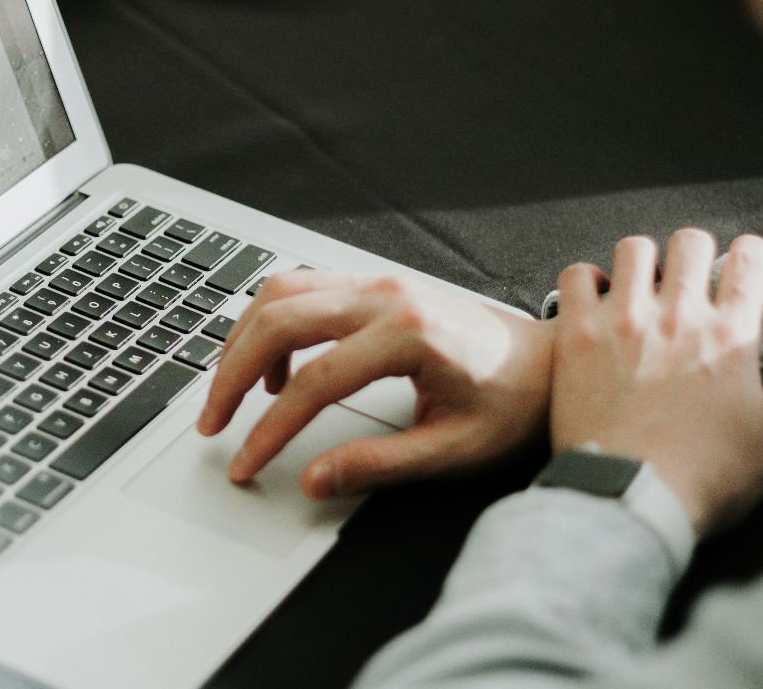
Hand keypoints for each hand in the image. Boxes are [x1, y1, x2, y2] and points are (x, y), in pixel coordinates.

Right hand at [196, 271, 553, 498]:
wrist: (550, 362)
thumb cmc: (512, 402)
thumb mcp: (453, 448)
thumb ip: (380, 465)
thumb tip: (315, 481)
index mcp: (409, 334)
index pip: (313, 382)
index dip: (270, 430)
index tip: (246, 463)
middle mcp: (387, 294)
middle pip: (279, 320)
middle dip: (231, 375)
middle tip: (213, 423)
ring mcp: (378, 281)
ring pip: (280, 293)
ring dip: (243, 340)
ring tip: (233, 396)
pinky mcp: (374, 283)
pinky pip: (302, 288)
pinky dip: (271, 323)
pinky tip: (276, 370)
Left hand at [550, 230, 762, 535]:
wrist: (628, 501)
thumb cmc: (703, 483)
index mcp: (731, 337)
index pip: (750, 259)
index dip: (751, 255)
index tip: (745, 267)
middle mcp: (679, 316)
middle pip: (690, 242)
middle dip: (695, 253)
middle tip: (690, 280)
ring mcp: (623, 320)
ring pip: (634, 248)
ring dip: (642, 262)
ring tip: (641, 286)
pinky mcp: (577, 334)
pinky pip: (577, 276)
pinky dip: (587, 280)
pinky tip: (595, 301)